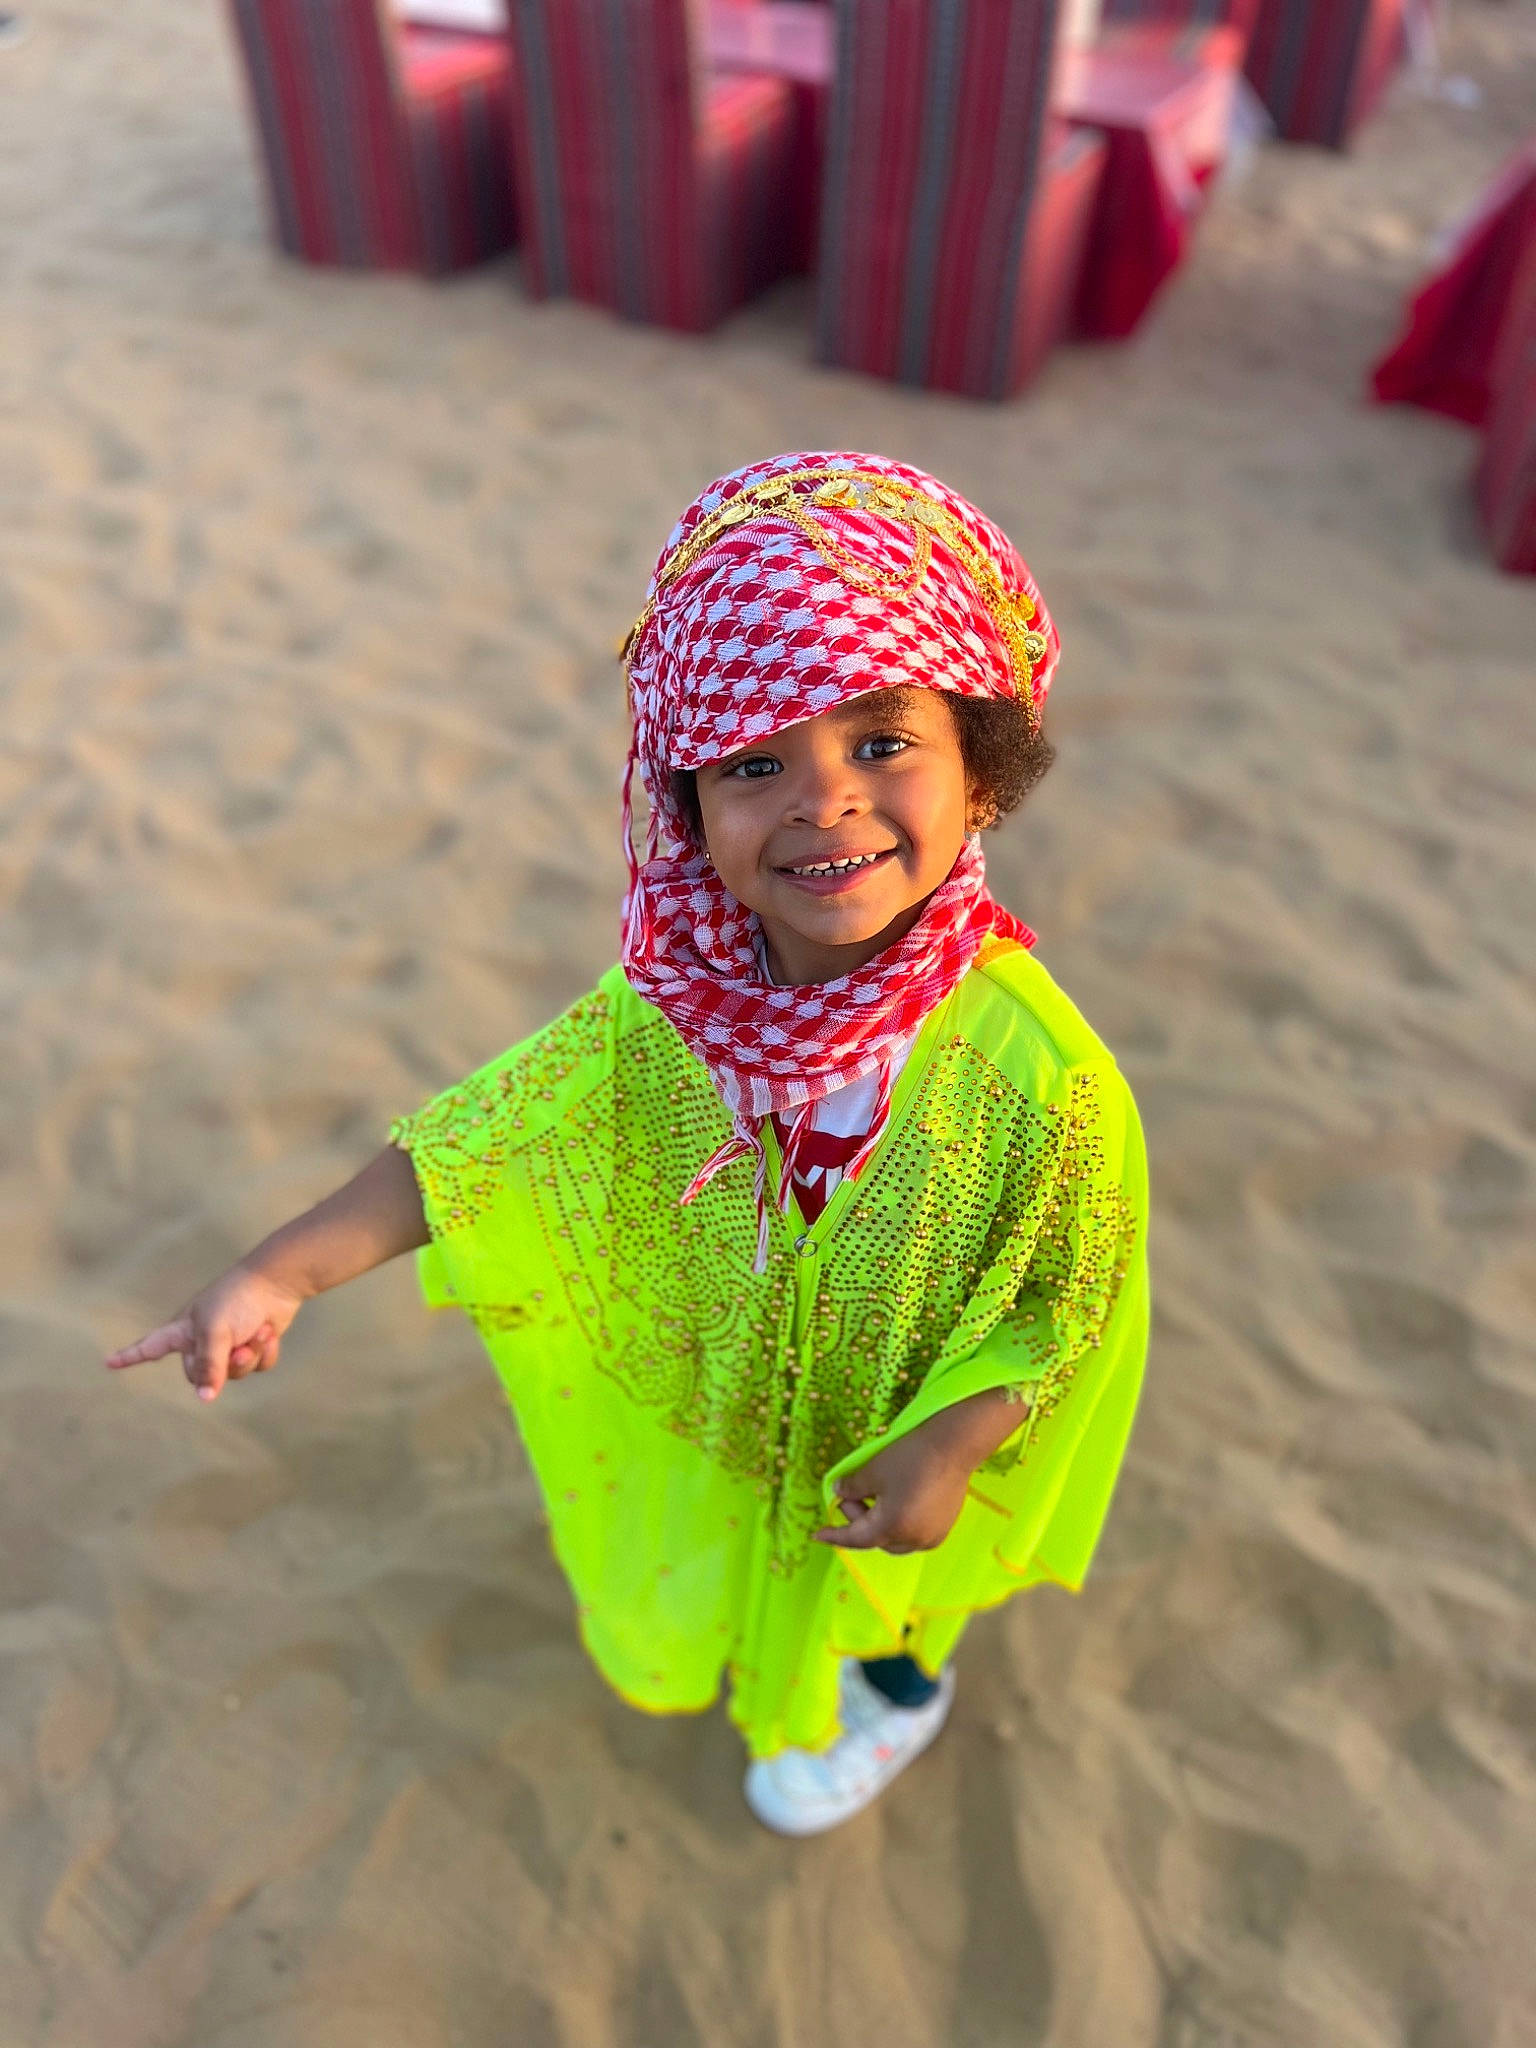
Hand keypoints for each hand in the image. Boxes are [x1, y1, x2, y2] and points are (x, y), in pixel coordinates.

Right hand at [103, 1262, 305, 1402]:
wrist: (276, 1283)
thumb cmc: (237, 1300)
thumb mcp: (214, 1332)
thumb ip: (208, 1366)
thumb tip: (204, 1398)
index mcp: (183, 1330)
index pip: (150, 1346)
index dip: (131, 1355)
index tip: (109, 1361)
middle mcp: (202, 1341)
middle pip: (201, 1376)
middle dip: (224, 1366)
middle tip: (239, 1348)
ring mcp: (228, 1346)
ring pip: (234, 1375)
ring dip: (249, 1357)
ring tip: (257, 1334)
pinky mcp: (253, 1347)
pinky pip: (257, 1367)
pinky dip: (265, 1352)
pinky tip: (268, 1332)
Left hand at [812, 1387, 1027, 1554]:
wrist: (954, 1444)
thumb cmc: (909, 1456)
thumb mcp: (872, 1470)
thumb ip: (852, 1487)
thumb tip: (839, 1493)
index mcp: (892, 1528)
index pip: (856, 1538)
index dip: (835, 1535)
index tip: (817, 1534)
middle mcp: (914, 1540)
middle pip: (876, 1540)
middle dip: (859, 1523)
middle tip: (849, 1498)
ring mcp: (932, 1535)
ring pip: (895, 1539)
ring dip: (879, 1524)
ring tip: (872, 1497)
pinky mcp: (944, 1526)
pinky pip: (913, 1533)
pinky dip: (898, 1523)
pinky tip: (894, 1500)